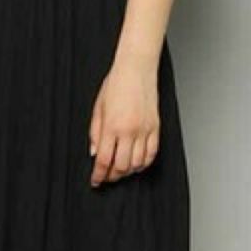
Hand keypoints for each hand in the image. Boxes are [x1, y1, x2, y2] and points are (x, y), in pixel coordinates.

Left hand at [88, 56, 159, 186]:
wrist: (136, 69)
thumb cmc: (116, 84)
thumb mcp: (98, 108)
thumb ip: (95, 133)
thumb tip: (94, 153)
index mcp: (112, 126)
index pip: (104, 160)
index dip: (99, 175)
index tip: (96, 181)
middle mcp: (129, 131)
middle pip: (121, 166)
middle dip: (112, 176)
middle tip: (106, 177)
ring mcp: (145, 130)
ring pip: (138, 164)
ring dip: (128, 171)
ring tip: (120, 170)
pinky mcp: (156, 128)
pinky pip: (152, 154)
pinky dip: (144, 163)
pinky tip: (136, 163)